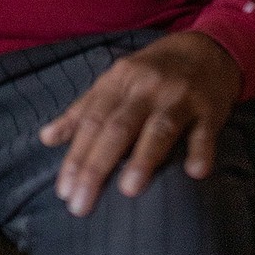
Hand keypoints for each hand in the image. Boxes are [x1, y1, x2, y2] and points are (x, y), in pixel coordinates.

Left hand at [39, 31, 242, 215]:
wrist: (203, 50)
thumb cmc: (150, 73)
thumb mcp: (114, 83)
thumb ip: (82, 111)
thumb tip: (45, 138)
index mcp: (119, 81)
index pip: (92, 121)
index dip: (76, 156)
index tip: (63, 191)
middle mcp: (146, 87)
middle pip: (118, 127)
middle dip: (97, 166)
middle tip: (82, 205)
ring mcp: (179, 96)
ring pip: (158, 128)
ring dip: (143, 158)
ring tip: (128, 190)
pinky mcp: (210, 109)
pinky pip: (205, 131)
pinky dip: (200, 150)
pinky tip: (194, 172)